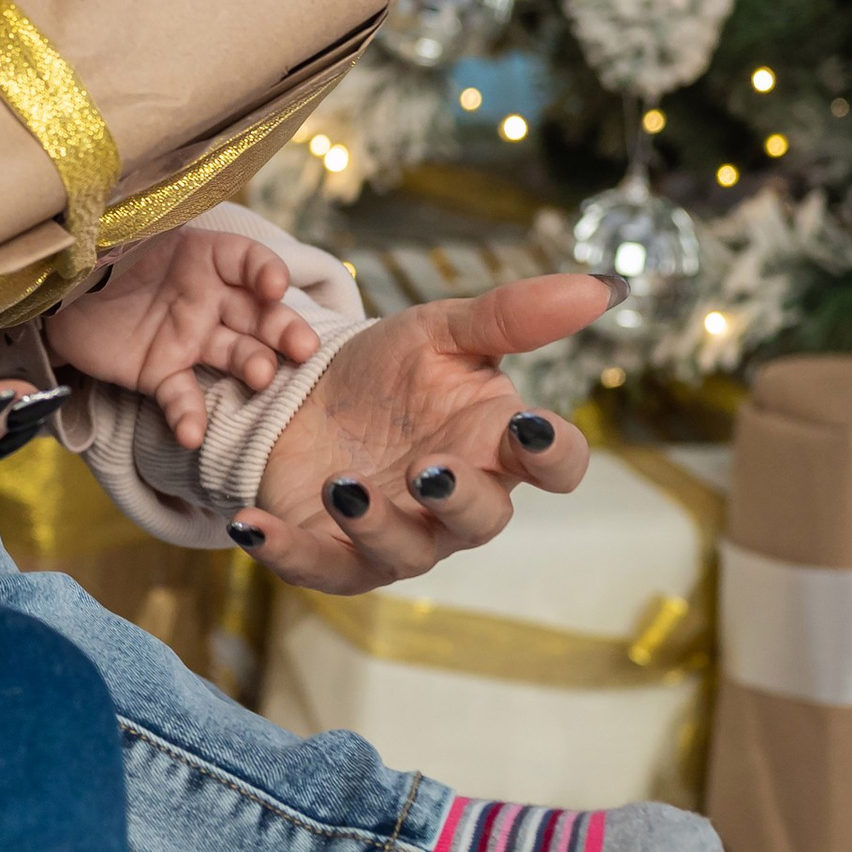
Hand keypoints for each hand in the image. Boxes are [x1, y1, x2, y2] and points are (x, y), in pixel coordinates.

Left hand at [43, 227, 318, 439]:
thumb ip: (147, 222)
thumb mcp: (123, 228)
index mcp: (202, 256)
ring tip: (259, 377)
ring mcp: (189, 338)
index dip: (265, 270)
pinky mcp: (162, 373)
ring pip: (234, 354)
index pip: (247, 259)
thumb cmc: (97, 252)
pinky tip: (193, 434)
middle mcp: (207, 298)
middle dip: (284, 328)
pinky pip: (183, 396)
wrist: (55, 295)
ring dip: (252, 366)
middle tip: (302, 348)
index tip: (274, 286)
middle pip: (258, 313)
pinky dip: (189, 416)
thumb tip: (148, 194)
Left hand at [237, 271, 609, 594]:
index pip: (556, 465)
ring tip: (341, 484)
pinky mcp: (331, 554)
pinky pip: (317, 566)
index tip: (533, 427)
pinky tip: (251, 522)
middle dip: (459, 497)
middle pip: (482, 519)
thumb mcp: (443, 330)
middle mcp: (456, 502)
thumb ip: (515, 315)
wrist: (302, 393)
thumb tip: (600, 285)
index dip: (554, 454)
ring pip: (405, 552)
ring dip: (375, 523)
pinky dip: (285, 548)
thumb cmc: (386, 370)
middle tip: (428, 467)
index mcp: (496, 446)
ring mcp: (396, 535)